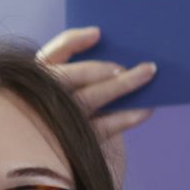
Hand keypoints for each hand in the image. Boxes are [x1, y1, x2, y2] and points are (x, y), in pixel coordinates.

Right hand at [37, 26, 155, 139]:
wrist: (65, 157)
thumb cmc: (79, 113)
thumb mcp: (76, 88)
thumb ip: (88, 71)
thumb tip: (122, 55)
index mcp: (40, 76)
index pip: (53, 53)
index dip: (73, 42)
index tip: (98, 33)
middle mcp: (43, 97)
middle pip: (68, 76)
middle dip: (101, 67)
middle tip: (133, 63)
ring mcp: (56, 122)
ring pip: (89, 98)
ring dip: (122, 85)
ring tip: (148, 73)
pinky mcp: (73, 144)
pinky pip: (103, 127)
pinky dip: (126, 117)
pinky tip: (146, 109)